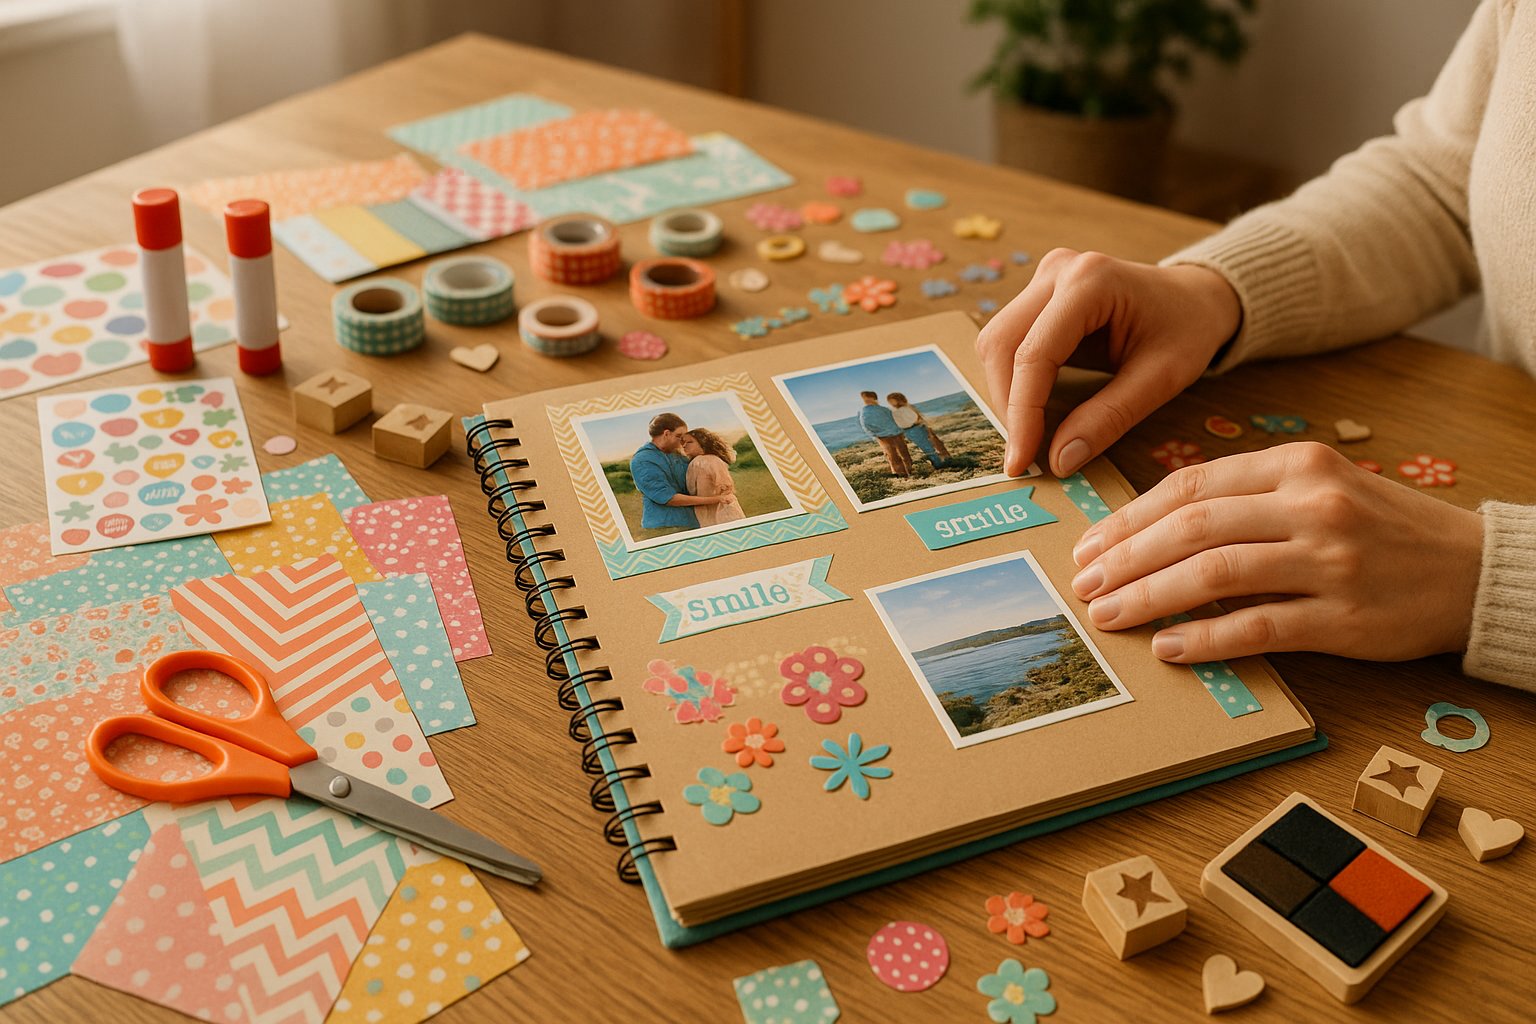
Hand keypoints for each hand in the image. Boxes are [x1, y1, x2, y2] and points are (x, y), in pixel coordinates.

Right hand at [975, 249, 1241, 476]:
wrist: (1197, 297)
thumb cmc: (1189, 329)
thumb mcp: (1162, 378)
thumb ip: (1109, 418)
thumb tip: (1059, 460)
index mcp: (1091, 281)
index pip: (1035, 353)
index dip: (1022, 412)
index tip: (1021, 461)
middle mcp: (1058, 271)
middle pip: (1002, 344)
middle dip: (1009, 405)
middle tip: (1024, 454)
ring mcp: (1044, 279)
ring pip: (997, 343)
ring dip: (1007, 394)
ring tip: (1029, 435)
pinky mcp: (1039, 296)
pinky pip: (1009, 342)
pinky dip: (1015, 382)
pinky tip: (1034, 411)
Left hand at [1069, 443, 1484, 662]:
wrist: (1472, 570)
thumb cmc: (1379, 528)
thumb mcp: (1319, 486)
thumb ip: (1246, 497)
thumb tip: (1152, 528)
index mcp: (1297, 464)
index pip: (1191, 485)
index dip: (1130, 518)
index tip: (1091, 543)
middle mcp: (1312, 505)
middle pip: (1193, 528)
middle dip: (1126, 558)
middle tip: (1084, 582)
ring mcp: (1329, 562)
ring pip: (1215, 575)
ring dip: (1150, 597)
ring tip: (1109, 615)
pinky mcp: (1344, 618)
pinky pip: (1256, 628)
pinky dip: (1204, 639)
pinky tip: (1167, 647)